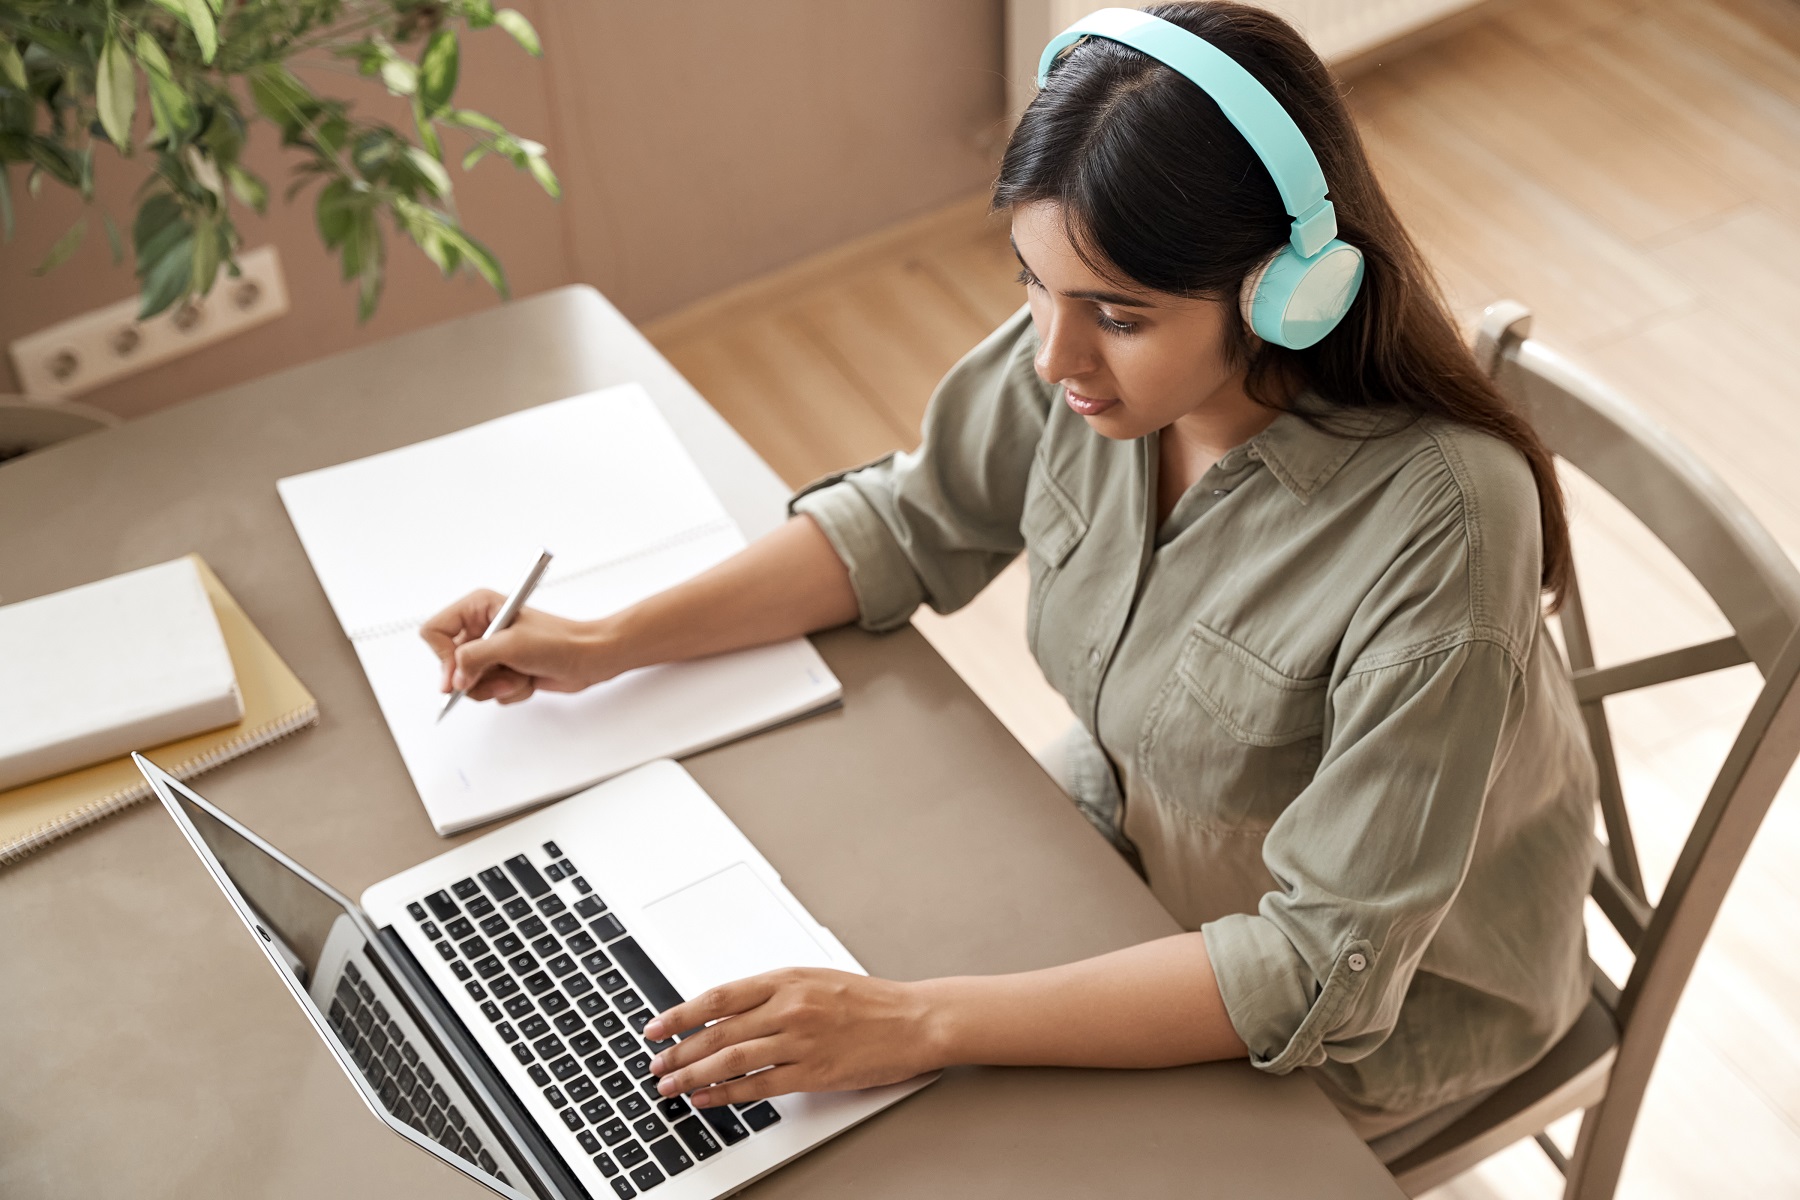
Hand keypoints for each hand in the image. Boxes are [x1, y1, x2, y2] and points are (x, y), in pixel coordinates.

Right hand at [419, 589, 616, 704]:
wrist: (589, 657)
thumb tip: (453, 678)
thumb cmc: (559, 641)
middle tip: (499, 674)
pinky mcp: (503, 669)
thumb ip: (473, 659)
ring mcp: (492, 650)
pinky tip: (527, 679)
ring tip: (518, 676)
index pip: (435, 631)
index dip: (442, 657)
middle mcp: (481, 627)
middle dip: (476, 677)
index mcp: (478, 607)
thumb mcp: (510, 646)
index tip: (458, 675)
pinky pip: (489, 691)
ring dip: (496, 686)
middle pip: (449, 663)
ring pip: (469, 682)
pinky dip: (508, 691)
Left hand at [644, 968, 941, 1107]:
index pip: (717, 997)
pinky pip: (759, 1087)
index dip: (680, 1014)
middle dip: (678, 1051)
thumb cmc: (868, 1001)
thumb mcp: (815, 980)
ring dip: (693, 1076)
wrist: (915, 1019)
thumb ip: (772, 992)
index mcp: (786, 979)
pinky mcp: (814, 1073)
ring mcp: (801, 1041)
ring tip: (670, 1086)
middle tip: (655, 1065)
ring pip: (731, 1060)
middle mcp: (789, 1007)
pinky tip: (707, 1099)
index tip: (654, 1027)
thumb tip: (725, 1010)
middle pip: (717, 1032)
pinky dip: (726, 1095)